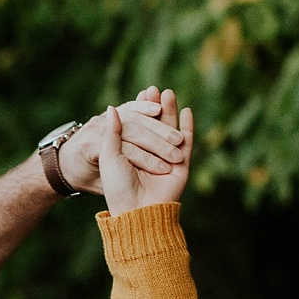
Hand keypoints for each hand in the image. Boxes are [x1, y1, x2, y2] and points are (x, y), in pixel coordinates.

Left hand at [59, 86, 190, 195]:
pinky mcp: (182, 165)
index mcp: (132, 154)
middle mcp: (150, 155)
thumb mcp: (110, 156)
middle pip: (155, 125)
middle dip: (154, 107)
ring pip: (170, 130)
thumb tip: (111, 107)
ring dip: (170, 111)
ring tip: (168, 93)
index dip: (140, 110)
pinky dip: (188, 126)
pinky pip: (187, 142)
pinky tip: (188, 110)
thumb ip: (112, 132)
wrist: (137, 210)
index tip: (141, 93)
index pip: (138, 127)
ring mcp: (167, 159)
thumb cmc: (119, 187)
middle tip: (154, 88)